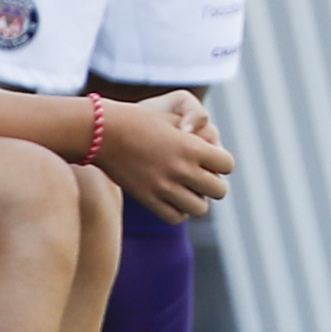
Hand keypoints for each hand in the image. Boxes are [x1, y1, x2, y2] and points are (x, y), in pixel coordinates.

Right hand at [95, 92, 233, 222]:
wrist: (102, 131)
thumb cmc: (140, 118)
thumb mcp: (173, 114)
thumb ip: (198, 127)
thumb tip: (213, 146)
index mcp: (190, 146)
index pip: (228, 164)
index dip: (222, 161)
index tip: (211, 158)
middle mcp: (180, 168)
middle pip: (220, 190)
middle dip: (215, 183)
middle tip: (203, 176)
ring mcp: (164, 186)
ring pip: (201, 208)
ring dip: (199, 199)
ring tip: (188, 189)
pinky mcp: (148, 199)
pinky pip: (176, 217)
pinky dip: (180, 211)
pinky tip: (173, 198)